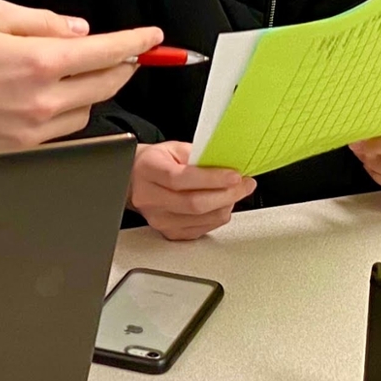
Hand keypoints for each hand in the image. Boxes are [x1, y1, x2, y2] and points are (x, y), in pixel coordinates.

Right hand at [0, 0, 161, 155]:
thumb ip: (39, 19)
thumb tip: (75, 29)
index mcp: (37, 61)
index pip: (106, 50)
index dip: (137, 41)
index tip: (152, 37)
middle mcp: (40, 100)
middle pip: (105, 84)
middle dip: (122, 65)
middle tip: (126, 53)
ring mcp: (30, 130)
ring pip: (86, 111)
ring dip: (92, 91)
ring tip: (75, 73)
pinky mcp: (17, 149)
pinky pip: (59, 131)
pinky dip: (66, 113)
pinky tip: (47, 97)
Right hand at [128, 141, 256, 239]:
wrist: (136, 180)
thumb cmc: (157, 162)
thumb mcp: (176, 148)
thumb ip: (201, 155)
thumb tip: (230, 164)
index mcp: (148, 170)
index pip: (180, 179)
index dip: (211, 179)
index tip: (234, 175)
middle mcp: (149, 197)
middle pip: (193, 204)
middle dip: (226, 194)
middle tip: (244, 184)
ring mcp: (158, 218)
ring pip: (201, 219)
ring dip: (226, 206)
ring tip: (234, 192)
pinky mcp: (168, 232)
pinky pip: (202, 229)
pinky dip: (217, 217)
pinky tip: (220, 204)